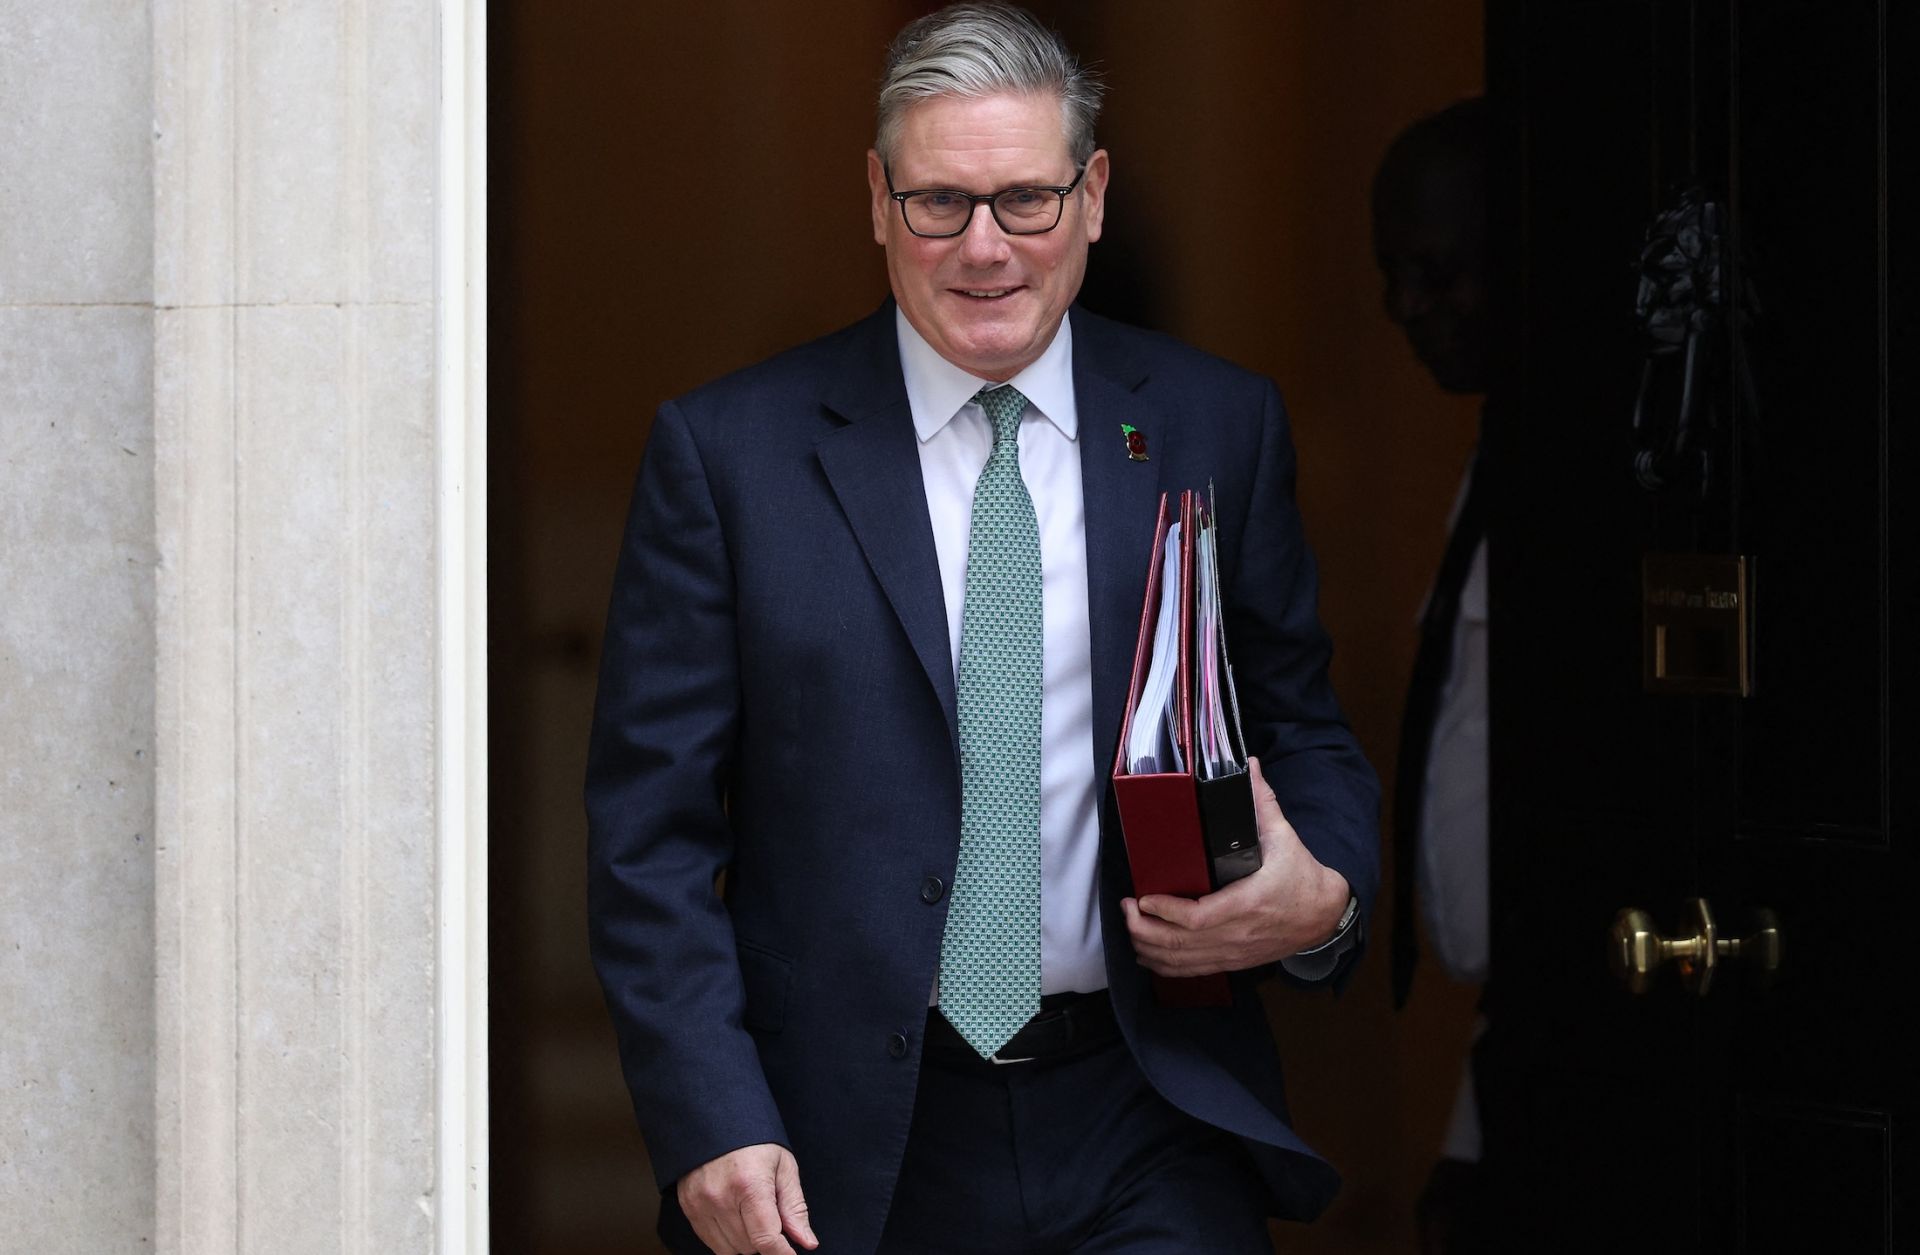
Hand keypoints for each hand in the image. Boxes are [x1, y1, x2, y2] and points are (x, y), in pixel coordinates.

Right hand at [676, 1142, 817, 1254]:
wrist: (714, 1122)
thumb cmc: (754, 1142)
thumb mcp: (783, 1167)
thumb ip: (795, 1208)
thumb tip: (807, 1242)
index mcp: (750, 1184)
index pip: (766, 1238)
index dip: (782, 1254)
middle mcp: (720, 1197)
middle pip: (749, 1246)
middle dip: (765, 1238)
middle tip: (768, 1212)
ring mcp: (700, 1204)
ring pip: (730, 1250)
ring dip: (745, 1240)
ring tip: (750, 1212)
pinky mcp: (688, 1208)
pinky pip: (710, 1242)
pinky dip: (726, 1238)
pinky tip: (734, 1216)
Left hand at [1121, 756, 1349, 976]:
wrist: (1325, 916)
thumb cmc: (1303, 877)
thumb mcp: (1285, 838)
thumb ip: (1263, 803)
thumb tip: (1248, 767)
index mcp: (1249, 904)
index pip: (1197, 918)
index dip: (1165, 912)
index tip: (1143, 898)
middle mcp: (1238, 934)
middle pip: (1180, 945)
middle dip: (1144, 929)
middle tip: (1127, 908)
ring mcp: (1234, 952)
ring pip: (1182, 962)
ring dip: (1149, 948)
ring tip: (1131, 926)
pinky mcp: (1233, 961)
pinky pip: (1192, 971)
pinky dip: (1165, 965)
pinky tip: (1147, 952)